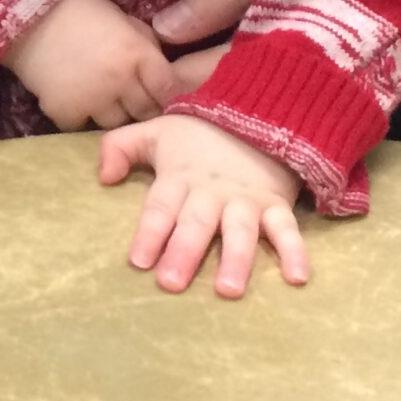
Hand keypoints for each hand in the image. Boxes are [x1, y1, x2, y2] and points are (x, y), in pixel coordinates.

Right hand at [1, 0, 173, 130]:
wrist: (28, 18)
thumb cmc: (80, 12)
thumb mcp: (122, 18)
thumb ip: (144, 44)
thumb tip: (163, 69)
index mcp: (136, 53)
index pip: (168, 87)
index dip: (166, 90)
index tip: (158, 90)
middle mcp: (119, 80)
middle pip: (146, 112)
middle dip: (142, 105)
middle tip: (131, 98)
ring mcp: (92, 100)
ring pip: (116, 124)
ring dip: (112, 113)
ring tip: (101, 98)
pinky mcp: (65, 113)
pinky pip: (82, 127)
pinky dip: (80, 117)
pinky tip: (74, 99)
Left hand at [96, 116, 309, 296]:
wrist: (257, 110)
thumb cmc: (200, 134)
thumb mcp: (156, 131)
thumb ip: (120, 147)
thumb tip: (102, 177)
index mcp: (180, 177)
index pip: (160, 207)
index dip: (150, 232)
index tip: (139, 261)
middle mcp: (212, 192)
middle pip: (196, 223)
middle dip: (184, 252)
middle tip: (171, 283)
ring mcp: (246, 199)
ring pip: (240, 231)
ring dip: (235, 259)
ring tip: (228, 290)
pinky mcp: (276, 204)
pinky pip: (287, 229)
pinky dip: (295, 251)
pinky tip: (297, 278)